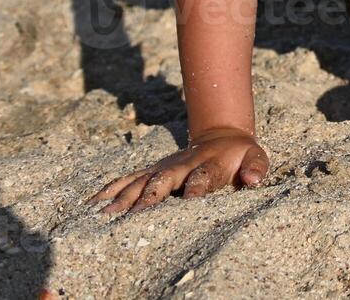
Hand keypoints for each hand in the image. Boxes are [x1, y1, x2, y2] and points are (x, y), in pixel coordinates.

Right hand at [87, 128, 268, 216]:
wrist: (222, 135)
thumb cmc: (240, 155)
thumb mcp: (255, 157)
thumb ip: (256, 167)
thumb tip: (253, 179)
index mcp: (209, 165)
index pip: (202, 177)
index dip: (196, 187)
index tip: (189, 200)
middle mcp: (182, 165)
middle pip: (165, 179)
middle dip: (150, 195)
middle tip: (134, 213)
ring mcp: (164, 167)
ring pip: (141, 180)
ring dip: (124, 196)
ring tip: (106, 214)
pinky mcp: (151, 170)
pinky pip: (128, 179)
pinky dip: (110, 189)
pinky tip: (93, 203)